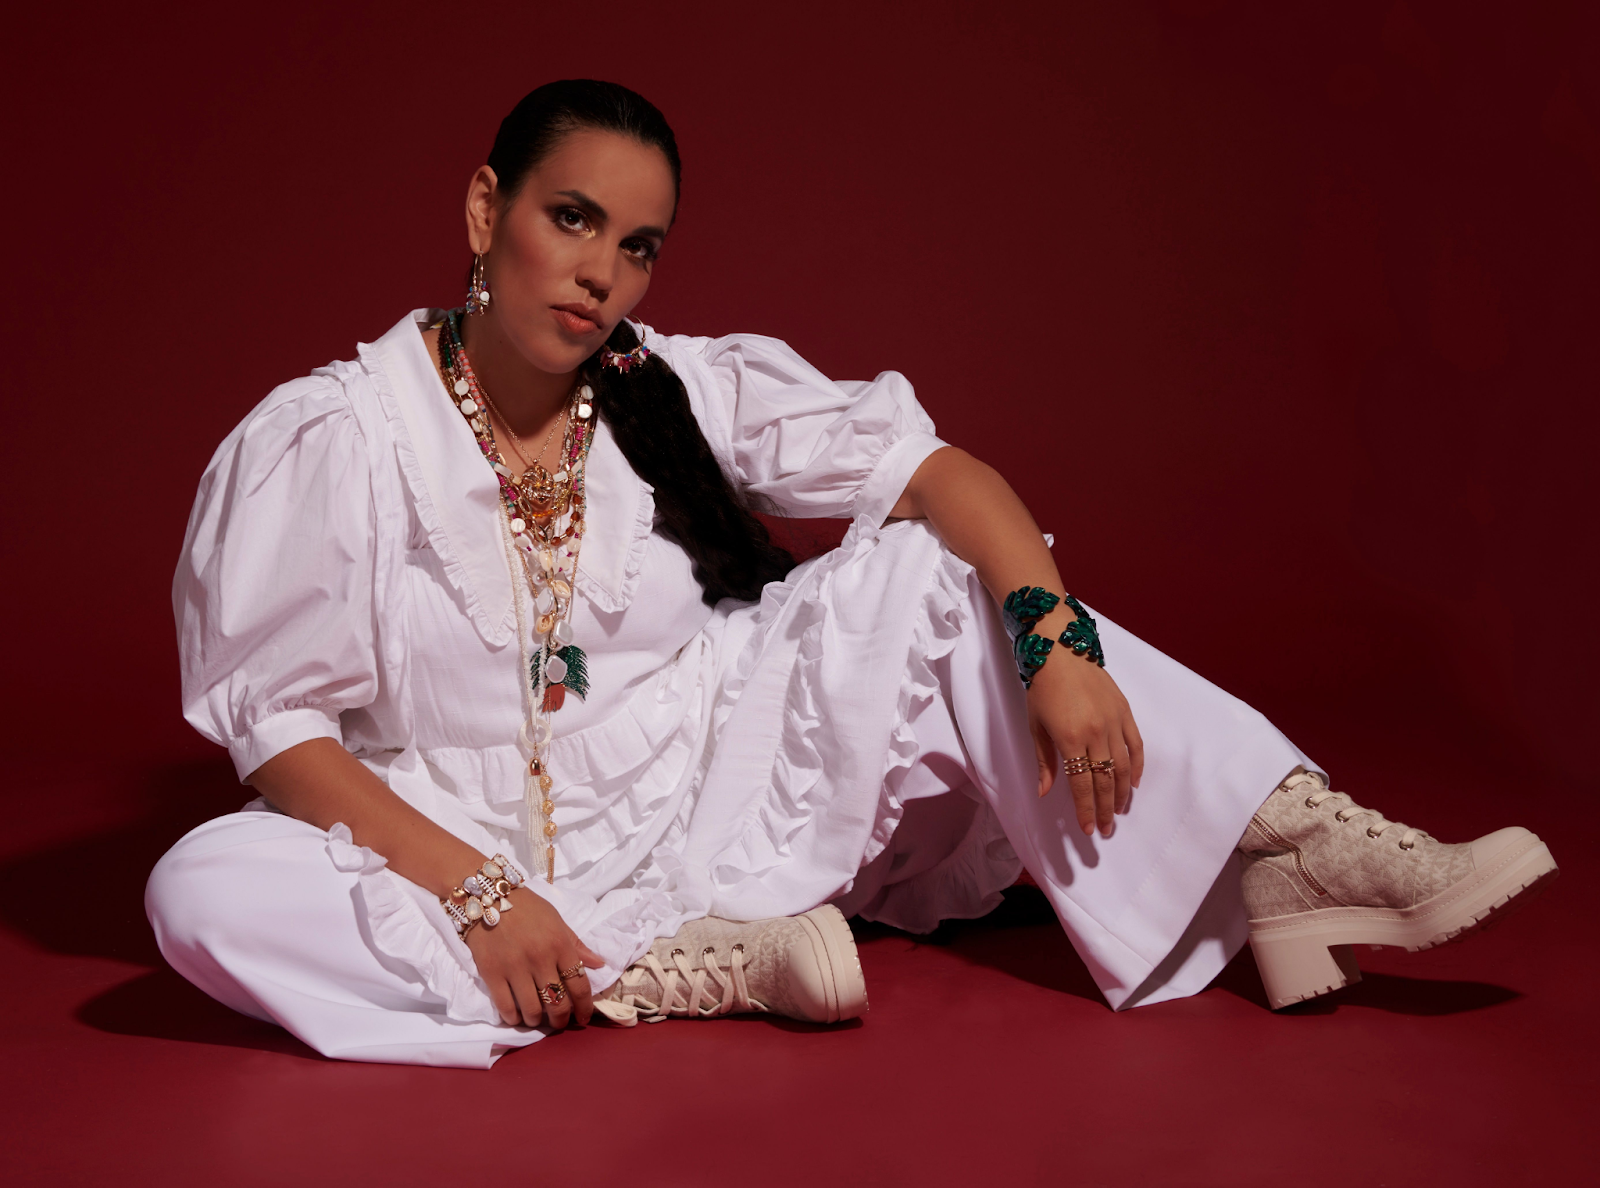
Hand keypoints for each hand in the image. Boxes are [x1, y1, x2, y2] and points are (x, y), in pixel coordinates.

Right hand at [465, 886, 605, 1028]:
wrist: (488, 896)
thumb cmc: (527, 908)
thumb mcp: (557, 920)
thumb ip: (577, 944)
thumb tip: (600, 964)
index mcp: (560, 944)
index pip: (580, 985)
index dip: (585, 1007)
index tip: (583, 1018)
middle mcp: (540, 959)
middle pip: (557, 1003)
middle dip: (561, 1020)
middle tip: (559, 1023)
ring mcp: (515, 968)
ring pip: (532, 1010)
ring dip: (537, 1021)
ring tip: (537, 1019)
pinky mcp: (492, 974)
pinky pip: (506, 1007)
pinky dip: (513, 1018)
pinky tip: (516, 1016)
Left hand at [1026, 608, 1144, 837]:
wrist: (1060, 648)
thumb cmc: (1042, 687)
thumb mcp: (1035, 725)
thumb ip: (1044, 761)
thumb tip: (1043, 792)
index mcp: (1070, 738)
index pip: (1082, 784)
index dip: (1086, 809)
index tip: (1089, 829)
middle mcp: (1096, 732)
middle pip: (1104, 780)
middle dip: (1105, 809)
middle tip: (1107, 829)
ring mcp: (1113, 721)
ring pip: (1123, 766)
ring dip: (1121, 793)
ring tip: (1119, 811)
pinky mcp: (1124, 711)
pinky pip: (1136, 744)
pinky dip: (1138, 766)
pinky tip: (1134, 783)